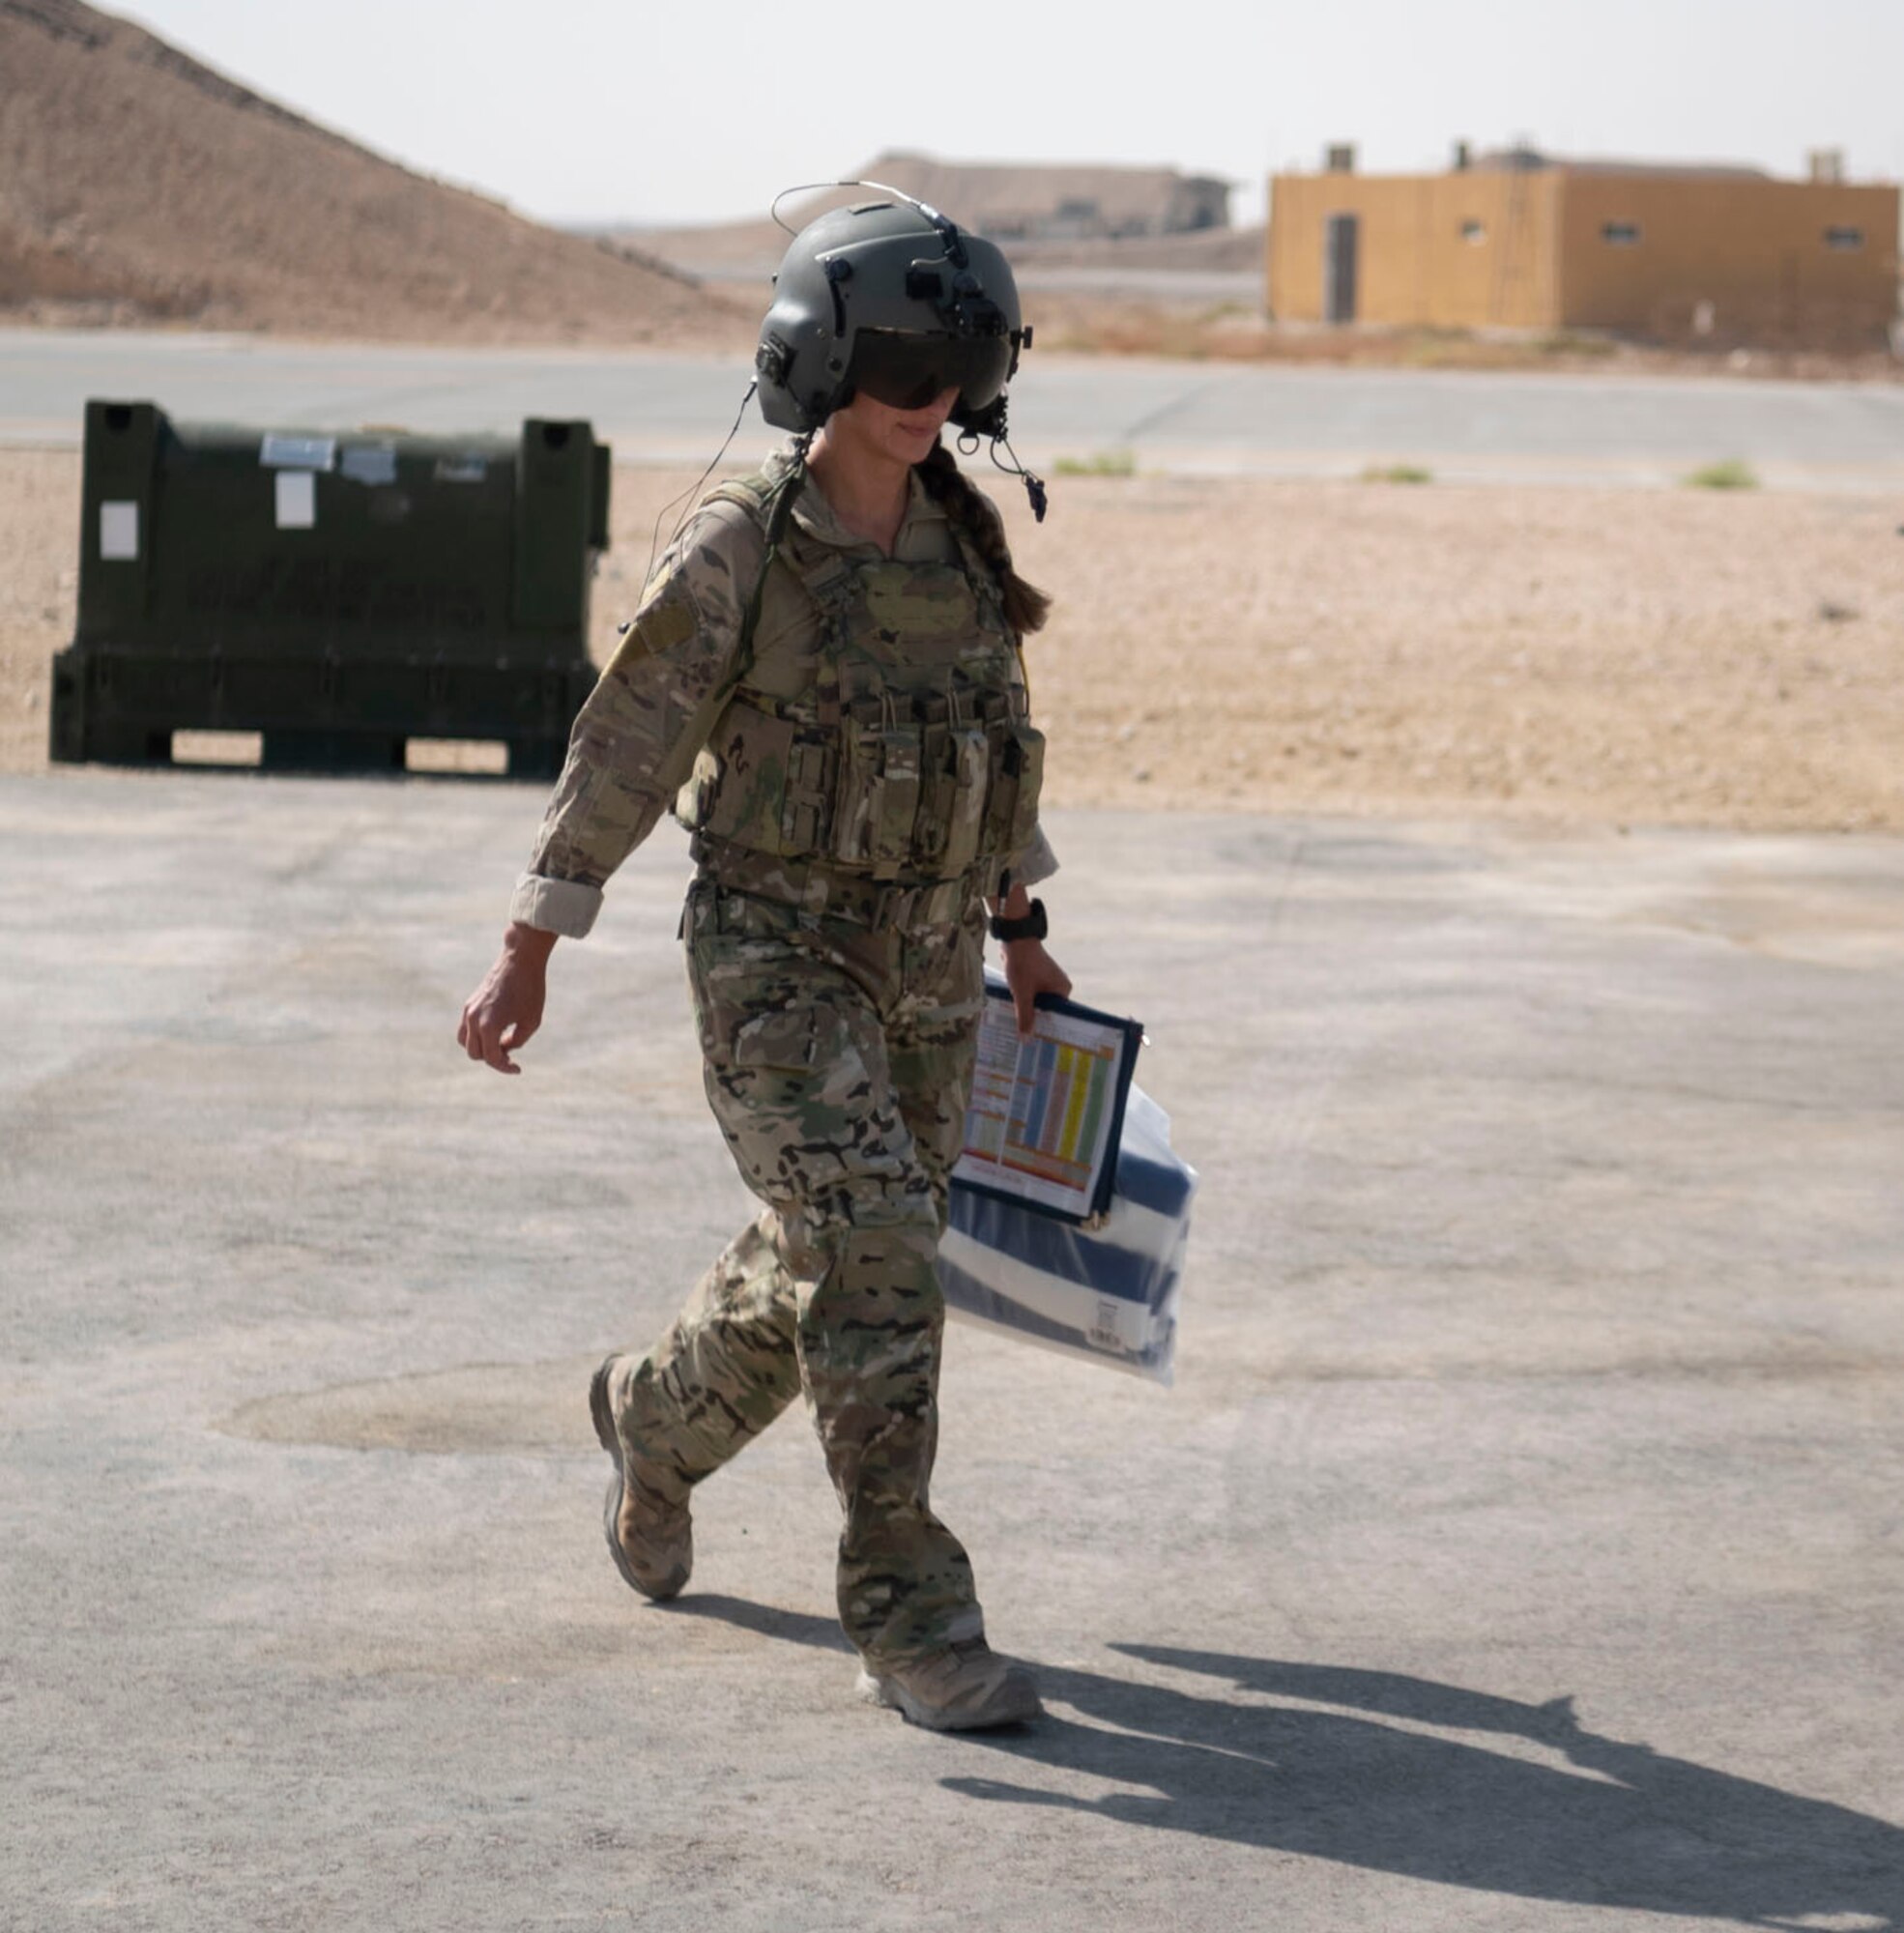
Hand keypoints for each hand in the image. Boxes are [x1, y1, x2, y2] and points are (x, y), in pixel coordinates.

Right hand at [457, 923, 554, 1073]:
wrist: (520, 960)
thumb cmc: (530, 990)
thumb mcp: (531, 1022)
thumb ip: (517, 1041)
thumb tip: (503, 1049)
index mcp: (488, 1025)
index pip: (491, 1058)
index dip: (505, 1067)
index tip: (518, 1068)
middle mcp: (473, 1018)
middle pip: (475, 1054)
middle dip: (493, 1058)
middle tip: (511, 1053)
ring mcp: (468, 1010)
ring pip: (464, 1042)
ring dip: (480, 1048)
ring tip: (501, 1044)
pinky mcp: (469, 1003)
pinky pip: (465, 1028)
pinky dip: (476, 1035)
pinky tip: (496, 1031)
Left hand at [1002, 939, 1071, 1038]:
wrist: (1015, 939)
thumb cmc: (1023, 965)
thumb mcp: (1023, 994)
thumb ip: (1025, 1017)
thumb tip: (1026, 1039)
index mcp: (1063, 990)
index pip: (1058, 1016)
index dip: (1047, 1028)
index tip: (1038, 1041)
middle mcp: (1059, 986)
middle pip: (1047, 1010)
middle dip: (1036, 1021)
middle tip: (1026, 1038)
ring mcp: (1048, 980)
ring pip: (1038, 1002)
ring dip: (1028, 1010)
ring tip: (1018, 1027)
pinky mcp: (1037, 976)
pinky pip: (1032, 994)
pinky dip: (1024, 1000)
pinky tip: (1015, 1010)